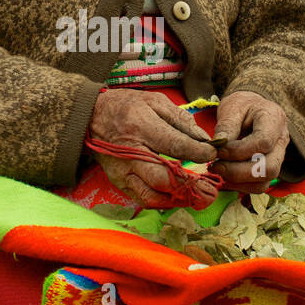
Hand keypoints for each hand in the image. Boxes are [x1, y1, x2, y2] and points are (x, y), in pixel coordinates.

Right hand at [88, 88, 216, 206]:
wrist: (91, 117)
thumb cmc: (127, 107)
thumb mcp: (155, 102)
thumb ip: (181, 120)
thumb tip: (205, 140)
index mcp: (142, 127)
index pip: (175, 145)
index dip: (198, 153)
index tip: (213, 154)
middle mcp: (131, 152)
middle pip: (164, 177)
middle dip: (191, 185)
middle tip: (210, 189)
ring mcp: (123, 170)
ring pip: (153, 194)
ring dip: (178, 199)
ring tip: (198, 198)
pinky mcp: (119, 182)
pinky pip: (142, 199)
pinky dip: (163, 202)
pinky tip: (178, 198)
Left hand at [211, 91, 288, 192]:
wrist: (251, 108)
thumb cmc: (242, 106)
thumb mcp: (232, 107)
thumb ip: (226, 126)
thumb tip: (217, 146)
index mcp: (274, 120)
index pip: (263, 143)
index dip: (238, 151)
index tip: (218, 150)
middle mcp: (282, 140)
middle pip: (269, 168)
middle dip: (238, 172)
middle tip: (215, 165)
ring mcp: (279, 156)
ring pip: (265, 181)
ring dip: (238, 181)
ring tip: (218, 170)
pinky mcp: (270, 168)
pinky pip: (259, 186)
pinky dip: (240, 186)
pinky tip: (224, 176)